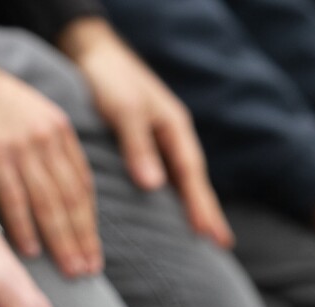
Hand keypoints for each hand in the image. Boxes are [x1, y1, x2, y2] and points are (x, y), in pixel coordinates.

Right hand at [0, 38, 100, 277]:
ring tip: (68, 269)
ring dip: (61, 240)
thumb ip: (51, 151)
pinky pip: (13, 197)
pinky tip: (30, 251)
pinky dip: (23, 226)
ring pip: (49, 202)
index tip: (95, 253)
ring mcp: (21, 146)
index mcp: (61, 133)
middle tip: (88, 272)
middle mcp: (48, 140)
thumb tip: (63, 195)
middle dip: (82, 239)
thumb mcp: (34, 118)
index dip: (90, 224)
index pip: (83, 187)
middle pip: (71, 199)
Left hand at [59, 18, 232, 247]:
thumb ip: (138, 146)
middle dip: (206, 211)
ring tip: (201, 234)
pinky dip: (168, 193)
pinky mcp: (142, 140)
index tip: (211, 234)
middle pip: (192, 179)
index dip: (200, 205)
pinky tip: (166, 209)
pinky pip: (162, 173)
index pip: (191, 174)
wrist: (93, 53)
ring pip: (179, 177)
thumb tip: (154, 186)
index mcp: (173, 127)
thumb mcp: (124, 109)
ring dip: (190, 205)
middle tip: (221, 244)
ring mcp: (159, 138)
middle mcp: (170, 135)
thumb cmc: (109, 78)